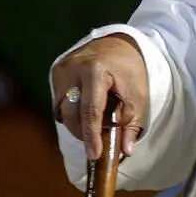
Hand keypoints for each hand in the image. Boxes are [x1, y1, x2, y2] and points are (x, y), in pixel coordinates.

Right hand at [51, 33, 148, 159]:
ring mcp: (62, 70)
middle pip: (72, 113)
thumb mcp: (138, 94)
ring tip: (93, 127)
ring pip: (63, 110)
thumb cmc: (130, 68)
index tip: (94, 154)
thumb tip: (126, 151)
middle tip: (96, 145)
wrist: (119, 42)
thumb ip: (132, 123)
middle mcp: (74, 69)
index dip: (92, 135)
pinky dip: (71, 112)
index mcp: (96, 71)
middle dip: (84, 133)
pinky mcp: (56, 72)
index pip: (90, 110)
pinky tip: (84, 113)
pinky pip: (60, 102)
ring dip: (77, 124)